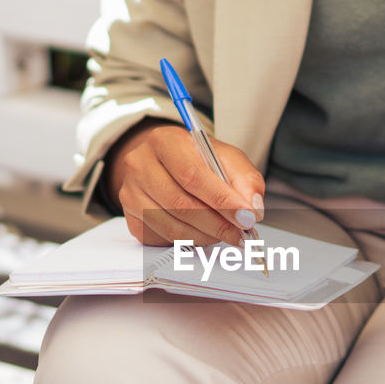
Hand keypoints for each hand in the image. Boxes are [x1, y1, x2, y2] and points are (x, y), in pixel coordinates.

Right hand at [104, 119, 264, 246]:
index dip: (222, 200)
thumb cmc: (197, 160)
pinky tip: (206, 235)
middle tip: (241, 234)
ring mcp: (131, 194)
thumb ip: (245, 179)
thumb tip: (253, 208)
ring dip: (206, 236)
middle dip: (218, 223)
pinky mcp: (132, 219)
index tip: (246, 217)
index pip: (193, 175)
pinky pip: (164, 238)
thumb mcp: (225, 158)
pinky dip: (191, 242)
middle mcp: (140, 165)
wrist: (165, 165)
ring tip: (228, 235)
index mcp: (164, 141)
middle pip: (180, 203)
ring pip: (172, 226)